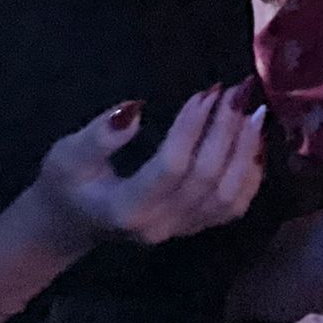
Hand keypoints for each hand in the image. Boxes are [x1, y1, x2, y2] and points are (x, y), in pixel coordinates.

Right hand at [32, 84, 265, 247]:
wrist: (72, 221)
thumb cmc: (67, 183)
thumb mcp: (67, 155)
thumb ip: (98, 136)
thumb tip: (135, 108)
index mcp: (127, 208)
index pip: (171, 167)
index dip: (191, 128)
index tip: (205, 92)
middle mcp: (161, 225)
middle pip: (206, 180)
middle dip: (225, 132)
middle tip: (235, 91)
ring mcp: (182, 230)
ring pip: (227, 196)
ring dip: (245, 151)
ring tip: (253, 110)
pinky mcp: (195, 227)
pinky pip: (234, 205)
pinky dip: (251, 173)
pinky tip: (255, 140)